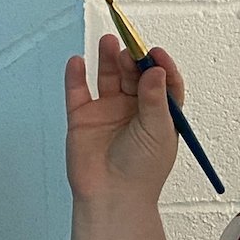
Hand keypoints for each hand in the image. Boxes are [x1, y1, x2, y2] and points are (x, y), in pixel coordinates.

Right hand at [64, 32, 184, 208]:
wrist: (112, 197)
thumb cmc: (142, 171)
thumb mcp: (158, 131)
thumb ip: (156, 98)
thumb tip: (156, 69)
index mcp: (158, 114)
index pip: (162, 82)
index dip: (161, 65)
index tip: (155, 52)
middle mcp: (133, 110)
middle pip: (134, 74)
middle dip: (133, 59)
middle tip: (129, 47)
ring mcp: (107, 112)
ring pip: (108, 77)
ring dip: (108, 59)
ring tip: (108, 42)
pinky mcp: (82, 118)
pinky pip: (78, 91)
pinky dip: (76, 75)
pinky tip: (79, 62)